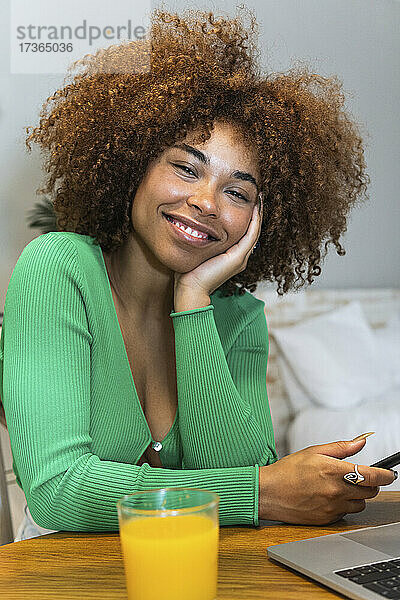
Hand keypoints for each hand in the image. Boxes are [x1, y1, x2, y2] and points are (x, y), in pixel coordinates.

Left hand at [174, 196, 262, 300]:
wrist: (191, 288)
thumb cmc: (189, 272)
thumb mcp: (197, 250)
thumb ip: (200, 239)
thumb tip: (192, 225)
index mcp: (231, 256)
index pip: (243, 234)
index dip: (247, 218)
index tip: (246, 201)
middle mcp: (240, 257)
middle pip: (252, 231)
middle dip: (256, 214)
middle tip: (258, 196)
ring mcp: (241, 258)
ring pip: (254, 232)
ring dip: (258, 214)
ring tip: (259, 199)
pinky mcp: (238, 257)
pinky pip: (251, 234)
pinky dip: (254, 221)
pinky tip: (255, 207)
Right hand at [259, 437, 396, 524]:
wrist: (269, 492)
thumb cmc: (288, 470)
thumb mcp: (313, 451)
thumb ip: (340, 447)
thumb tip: (361, 442)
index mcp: (334, 471)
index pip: (371, 475)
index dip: (385, 475)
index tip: (390, 474)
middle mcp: (336, 491)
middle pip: (370, 491)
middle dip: (369, 484)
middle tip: (359, 477)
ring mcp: (332, 507)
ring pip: (360, 504)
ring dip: (357, 496)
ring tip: (340, 487)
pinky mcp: (327, 519)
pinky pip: (345, 514)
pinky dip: (343, 506)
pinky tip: (328, 497)